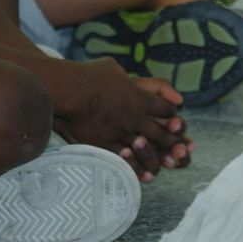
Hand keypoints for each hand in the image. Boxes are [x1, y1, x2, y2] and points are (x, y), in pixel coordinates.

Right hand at [50, 58, 191, 179]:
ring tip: (165, 163)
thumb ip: (129, 76)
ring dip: (157, 157)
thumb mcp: (113, 67)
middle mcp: (135, 117)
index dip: (171, 114)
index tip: (169, 117)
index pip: (167, 109)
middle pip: (164, 134)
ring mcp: (121, 133)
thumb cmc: (87, 75)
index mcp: (140, 98)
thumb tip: (138, 82)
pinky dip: (137, 167)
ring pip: (149, 151)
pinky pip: (127, 161)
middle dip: (172, 141)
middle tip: (177, 146)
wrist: (65, 90)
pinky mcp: (105, 145)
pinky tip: (144, 174)